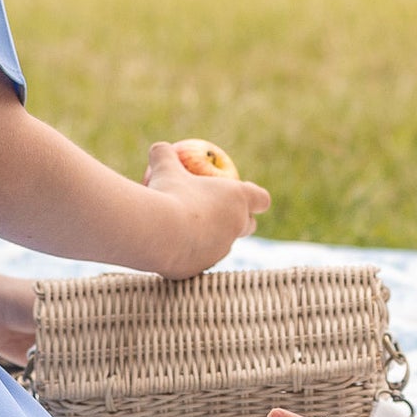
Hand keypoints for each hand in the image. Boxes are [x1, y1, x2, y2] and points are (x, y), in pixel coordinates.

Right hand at [142, 141, 270, 277]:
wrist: (156, 232)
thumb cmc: (167, 194)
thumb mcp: (164, 169)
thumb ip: (165, 156)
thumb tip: (160, 148)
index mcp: (237, 200)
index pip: (261, 199)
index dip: (257, 197)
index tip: (247, 194)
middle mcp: (235, 227)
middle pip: (249, 226)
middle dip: (240, 221)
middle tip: (222, 214)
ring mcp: (220, 251)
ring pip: (222, 246)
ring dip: (212, 239)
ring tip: (188, 230)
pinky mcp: (201, 269)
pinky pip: (197, 260)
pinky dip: (188, 254)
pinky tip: (169, 247)